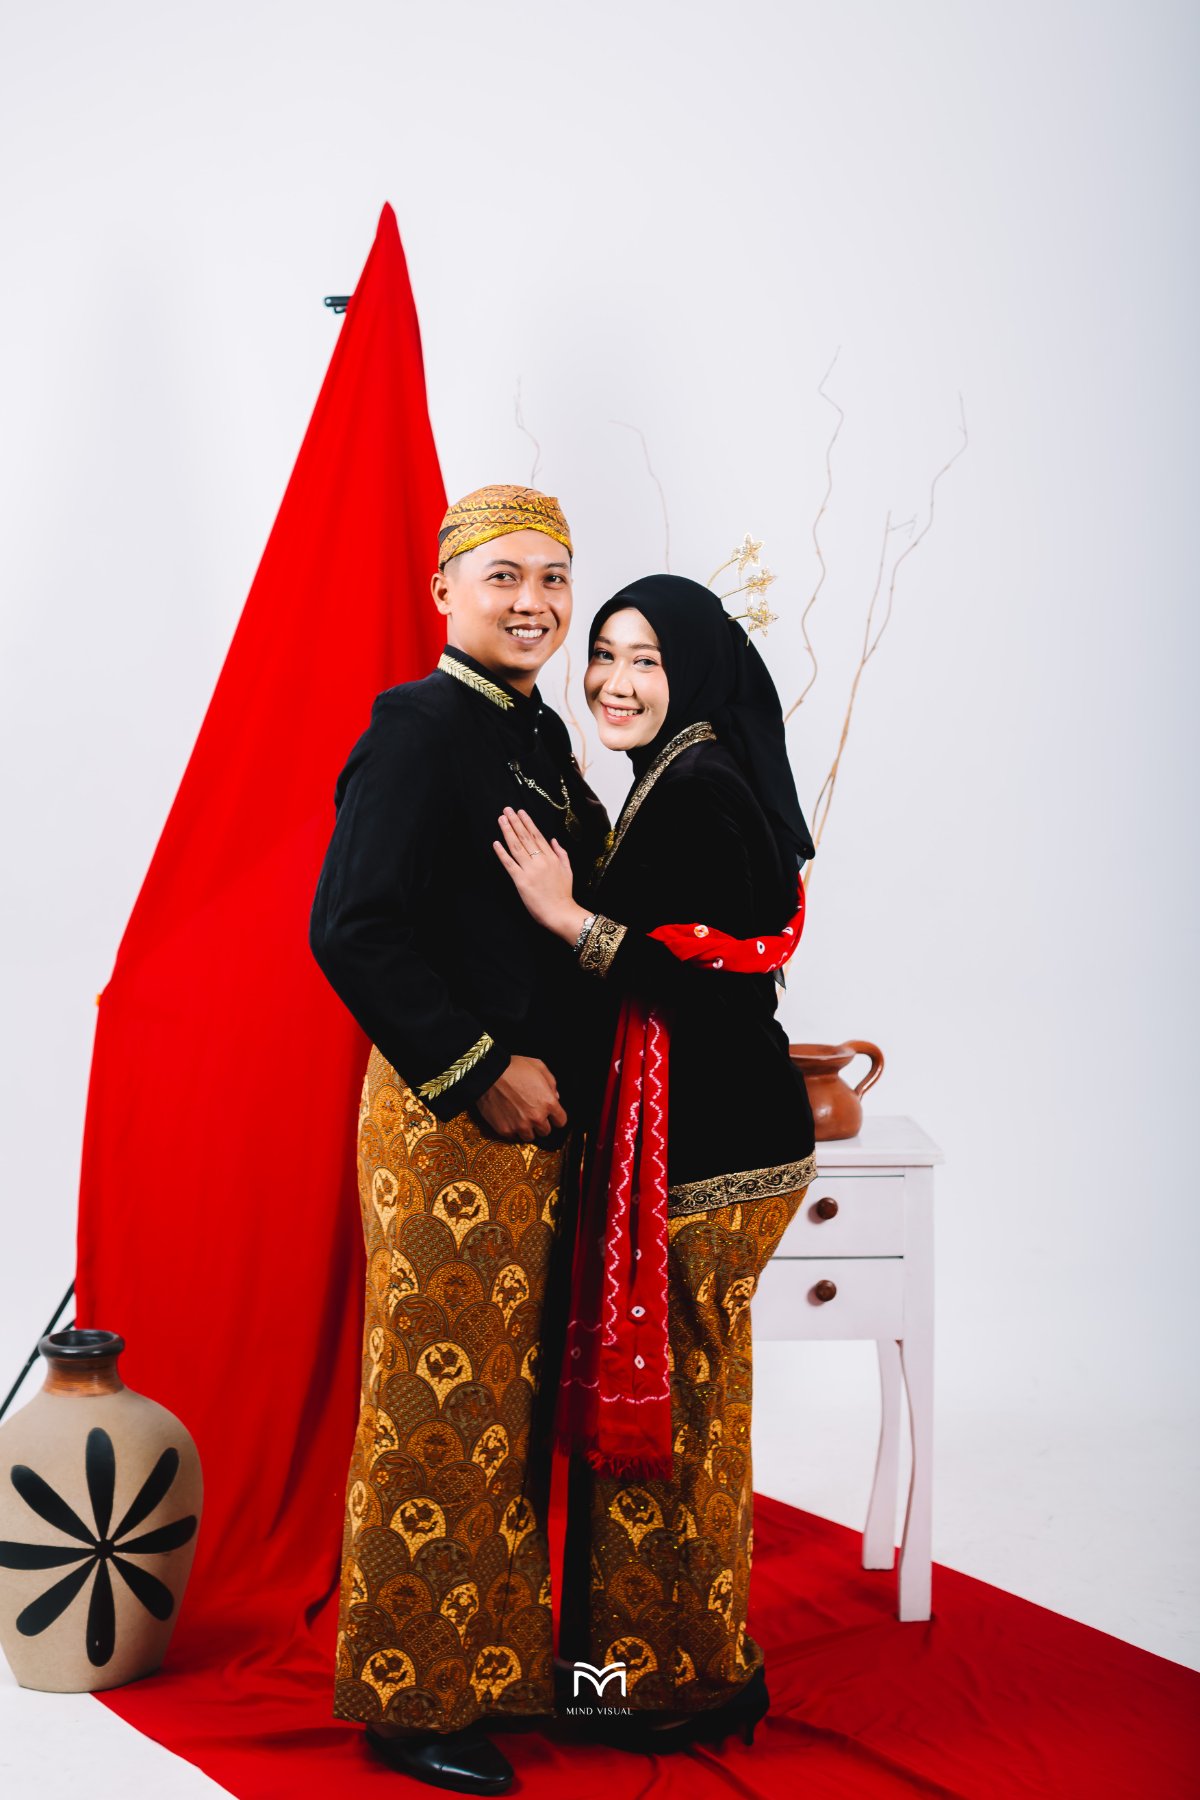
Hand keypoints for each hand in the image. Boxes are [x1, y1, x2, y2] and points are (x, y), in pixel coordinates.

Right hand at [476, 1055, 567, 1141]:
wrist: (487, 1074)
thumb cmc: (513, 1067)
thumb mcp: (538, 1066)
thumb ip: (551, 1083)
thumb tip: (555, 1097)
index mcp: (548, 1102)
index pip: (561, 1121)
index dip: (556, 1117)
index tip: (550, 1115)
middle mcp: (536, 1117)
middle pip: (546, 1131)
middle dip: (541, 1123)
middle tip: (532, 1113)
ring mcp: (520, 1126)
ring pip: (530, 1137)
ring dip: (527, 1129)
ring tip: (520, 1118)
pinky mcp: (506, 1130)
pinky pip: (514, 1137)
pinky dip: (513, 1130)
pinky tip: (509, 1118)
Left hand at [493, 808, 587, 943]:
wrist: (561, 912)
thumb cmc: (564, 894)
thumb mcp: (568, 870)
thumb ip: (561, 853)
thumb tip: (554, 840)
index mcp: (551, 857)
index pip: (537, 835)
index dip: (527, 822)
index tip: (520, 812)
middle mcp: (540, 861)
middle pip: (525, 837)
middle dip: (515, 822)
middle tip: (506, 810)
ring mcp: (530, 870)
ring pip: (516, 846)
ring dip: (508, 831)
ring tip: (501, 820)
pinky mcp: (521, 881)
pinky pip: (509, 864)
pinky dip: (502, 853)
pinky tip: (496, 843)